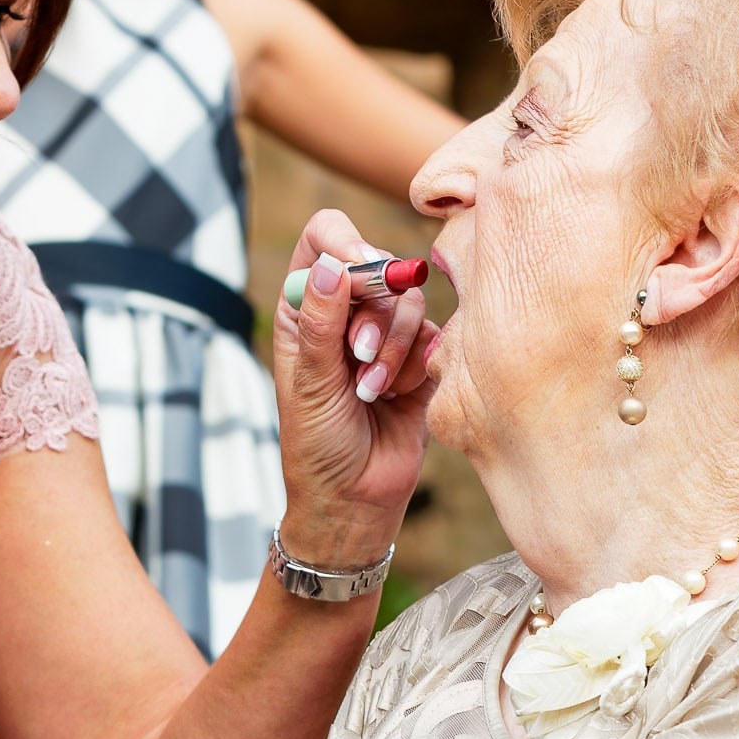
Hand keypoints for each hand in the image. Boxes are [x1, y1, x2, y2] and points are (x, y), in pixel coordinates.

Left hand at [271, 209, 437, 566]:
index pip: (324, 238)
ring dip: (393, 346)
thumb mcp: (309, 384)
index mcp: (304, 306)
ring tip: (371, 389)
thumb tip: (330, 264)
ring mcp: (385, 332)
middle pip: (376, 264)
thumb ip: (320, 323)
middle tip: (359, 355)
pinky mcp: (420, 358)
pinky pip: (434, 335)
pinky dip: (415, 365)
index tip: (357, 275)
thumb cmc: (317, 446)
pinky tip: (394, 396)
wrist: (355, 499)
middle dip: (374, 310)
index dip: (345, 245)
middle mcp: (344, 311)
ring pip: (409, 301)